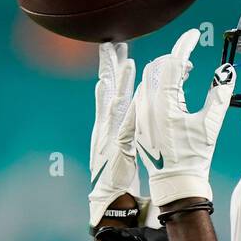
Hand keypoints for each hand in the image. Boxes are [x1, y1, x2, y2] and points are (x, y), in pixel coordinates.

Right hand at [88, 42, 142, 226]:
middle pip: (107, 89)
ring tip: (120, 61)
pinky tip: (115, 94)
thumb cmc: (117, 173)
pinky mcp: (112, 145)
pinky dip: (114, 108)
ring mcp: (107, 133)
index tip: (116, 51)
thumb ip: (126, 128)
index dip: (114, 71)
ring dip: (116, 81)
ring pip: (111, 100)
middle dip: (109, 66)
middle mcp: (105, 124)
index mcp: (109, 123)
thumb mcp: (122, 145)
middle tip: (111, 44)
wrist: (109, 196)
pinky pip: (115, 123)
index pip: (111, 91)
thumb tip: (135, 112)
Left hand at [132, 28, 234, 209]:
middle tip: (190, 63)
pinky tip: (168, 93)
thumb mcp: (211, 125)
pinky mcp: (136, 122)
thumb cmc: (195, 156)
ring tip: (183, 77)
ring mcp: (139, 115)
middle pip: (157, 67)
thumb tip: (225, 70)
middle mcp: (147, 107)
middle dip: (174, 60)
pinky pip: (141, 93)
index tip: (192, 35)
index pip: (173, 64)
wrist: (175, 182)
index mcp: (165, 105)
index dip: (184, 45)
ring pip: (147, 79)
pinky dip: (155, 86)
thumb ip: (219, 94)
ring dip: (164, 73)